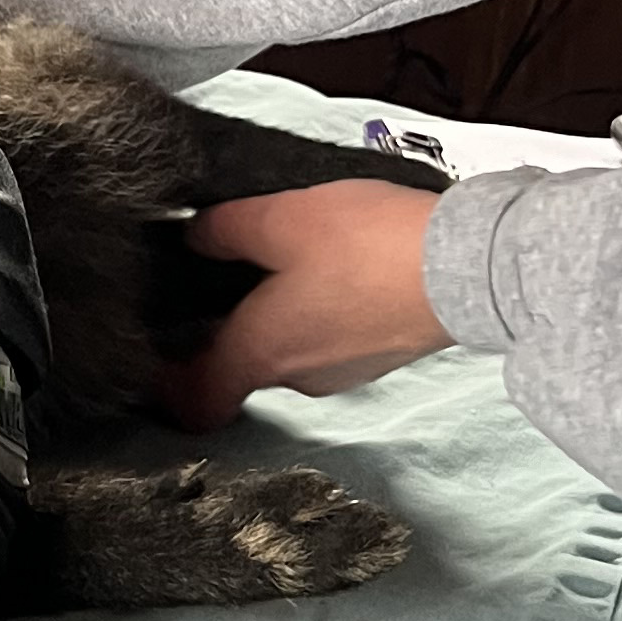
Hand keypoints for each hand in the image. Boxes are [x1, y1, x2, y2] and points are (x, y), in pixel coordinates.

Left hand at [167, 184, 449, 426]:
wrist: (470, 267)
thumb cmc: (368, 246)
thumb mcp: (278, 218)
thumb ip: (224, 230)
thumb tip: (194, 237)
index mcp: (261, 353)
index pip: (194, 402)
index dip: (164, 386)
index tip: (150, 358)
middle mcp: (298, 376)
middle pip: (240, 367)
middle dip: (223, 329)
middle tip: (211, 278)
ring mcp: (344, 371)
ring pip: (288, 349)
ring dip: (276, 315)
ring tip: (276, 259)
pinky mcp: (380, 355)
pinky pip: (329, 338)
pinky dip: (318, 312)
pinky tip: (330, 266)